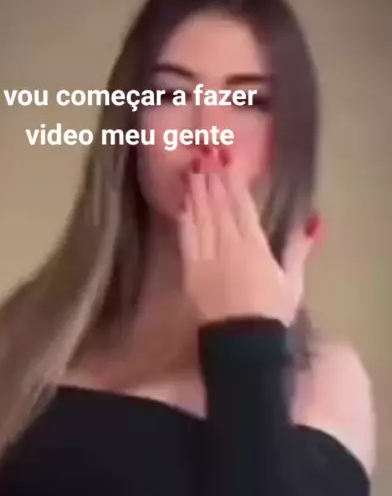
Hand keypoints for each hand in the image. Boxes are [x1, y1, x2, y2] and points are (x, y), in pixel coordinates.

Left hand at [177, 152, 319, 326]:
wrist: (241, 342)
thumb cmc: (270, 314)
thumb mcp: (292, 281)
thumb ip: (299, 248)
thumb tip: (313, 220)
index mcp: (254, 245)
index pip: (241, 205)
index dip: (232, 180)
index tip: (226, 158)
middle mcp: (228, 245)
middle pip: (218, 205)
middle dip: (212, 178)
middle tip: (205, 153)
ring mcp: (206, 257)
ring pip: (201, 216)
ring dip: (197, 191)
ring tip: (194, 168)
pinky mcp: (190, 271)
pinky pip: (187, 237)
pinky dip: (185, 217)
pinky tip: (183, 202)